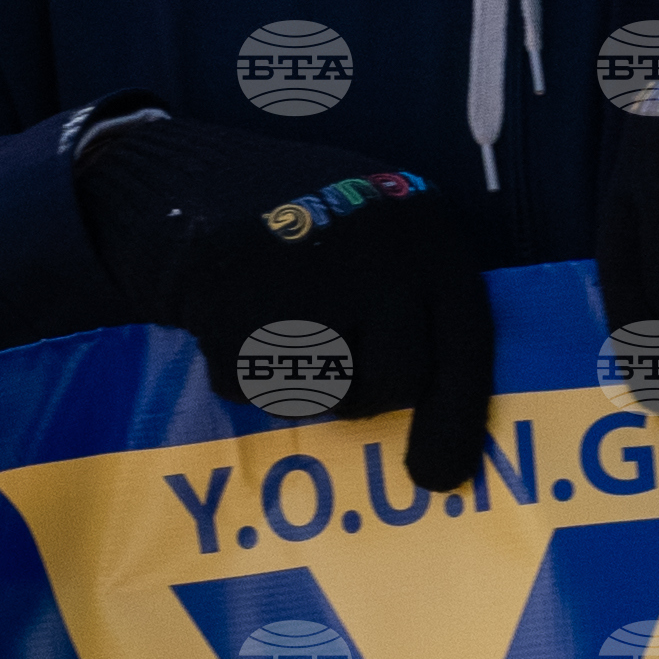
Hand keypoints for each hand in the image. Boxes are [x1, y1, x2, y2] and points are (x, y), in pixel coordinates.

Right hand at [75, 113, 495, 493]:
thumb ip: (417, 303)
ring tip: (278, 321)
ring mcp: (319, 278)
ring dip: (302, 383)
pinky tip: (234, 319)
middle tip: (327, 367)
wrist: (191, 181)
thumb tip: (443, 428)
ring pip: (332, 394)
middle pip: (399, 381)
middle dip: (363, 394)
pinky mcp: (252, 307)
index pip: (466, 342)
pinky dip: (244, 372)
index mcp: (429, 229)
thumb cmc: (301, 223)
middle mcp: (385, 250)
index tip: (436, 476)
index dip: (456, 419)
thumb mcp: (383, 239)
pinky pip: (262, 388)